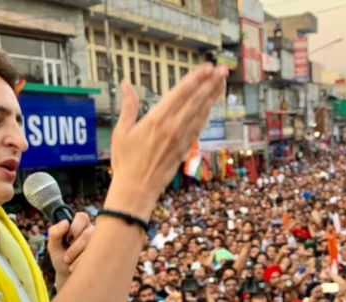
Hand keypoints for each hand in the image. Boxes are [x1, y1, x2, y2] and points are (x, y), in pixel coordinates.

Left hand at [48, 212, 93, 289]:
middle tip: (66, 258)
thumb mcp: (53, 246)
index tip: (68, 237)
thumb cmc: (62, 258)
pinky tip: (77, 268)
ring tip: (70, 264)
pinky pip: (98, 256)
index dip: (75, 227)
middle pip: (87, 233)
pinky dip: (84, 263)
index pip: (82, 217)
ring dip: (79, 256)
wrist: (69, 277)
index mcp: (80, 224)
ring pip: (94, 245)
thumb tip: (65, 222)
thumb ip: (54, 233)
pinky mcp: (105, 254)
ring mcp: (100, 242)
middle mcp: (93, 231)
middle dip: (75, 247)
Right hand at [106, 64, 227, 219]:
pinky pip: (199, 127)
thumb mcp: (122, 132)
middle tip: (223, 70)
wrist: (137, 190)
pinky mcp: (185, 148)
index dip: (196, 79)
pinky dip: (207, 113)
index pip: (181, 93)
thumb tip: (125, 84)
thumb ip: (128, 106)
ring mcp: (181, 138)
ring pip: (201, 113)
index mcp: (156, 119)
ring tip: (222, 82)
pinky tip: (212, 105)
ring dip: (213, 96)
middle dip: (211, 83)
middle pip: (196, 101)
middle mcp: (173, 127)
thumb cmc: (126, 162)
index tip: (207, 67)